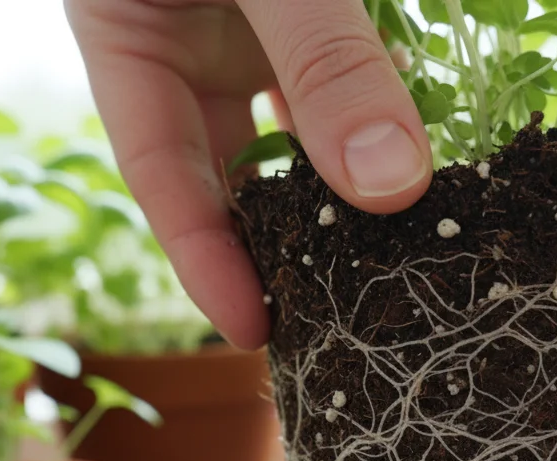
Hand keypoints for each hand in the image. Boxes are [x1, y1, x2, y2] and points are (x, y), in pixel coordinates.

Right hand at [64, 0, 434, 349]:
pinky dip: (386, 104)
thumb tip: (391, 187)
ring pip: (301, 123)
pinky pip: (352, 68)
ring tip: (399, 242)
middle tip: (338, 312)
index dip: (204, 259)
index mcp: (127, 31)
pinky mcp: (315, 2)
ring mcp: (253, 19)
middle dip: (284, 237)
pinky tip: (429, 138)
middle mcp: (190, 37)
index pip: (160, 172)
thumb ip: (323, 60)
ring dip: (348, 175)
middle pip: (233, 166)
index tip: (254, 331)